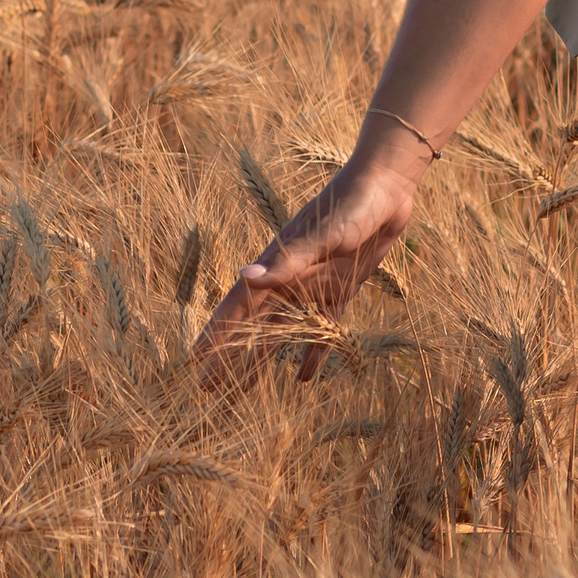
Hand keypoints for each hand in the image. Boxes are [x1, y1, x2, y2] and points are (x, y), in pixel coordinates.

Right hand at [190, 155, 418, 391]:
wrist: (386, 187)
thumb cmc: (351, 204)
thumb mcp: (324, 233)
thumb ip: (288, 259)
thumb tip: (243, 276)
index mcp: (277, 266)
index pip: (236, 308)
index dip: (214, 335)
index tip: (191, 361)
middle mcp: (289, 281)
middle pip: (253, 328)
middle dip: (230, 358)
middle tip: (207, 390)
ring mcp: (313, 288)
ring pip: (283, 333)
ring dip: (262, 360)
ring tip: (242, 391)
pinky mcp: (340, 290)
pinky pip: (324, 329)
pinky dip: (314, 354)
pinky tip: (303, 379)